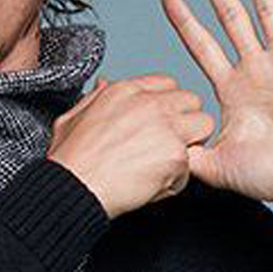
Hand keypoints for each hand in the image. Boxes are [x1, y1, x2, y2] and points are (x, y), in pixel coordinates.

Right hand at [47, 72, 215, 219]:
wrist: (73, 187)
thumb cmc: (70, 161)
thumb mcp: (73, 118)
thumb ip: (94, 98)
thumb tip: (104, 84)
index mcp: (126, 91)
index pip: (167, 85)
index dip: (165, 107)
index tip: (155, 124)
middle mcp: (150, 104)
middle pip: (191, 102)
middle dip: (183, 123)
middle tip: (163, 146)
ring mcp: (167, 128)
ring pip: (202, 127)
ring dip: (188, 146)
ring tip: (162, 165)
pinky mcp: (176, 155)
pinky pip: (190, 167)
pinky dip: (173, 182)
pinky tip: (150, 186)